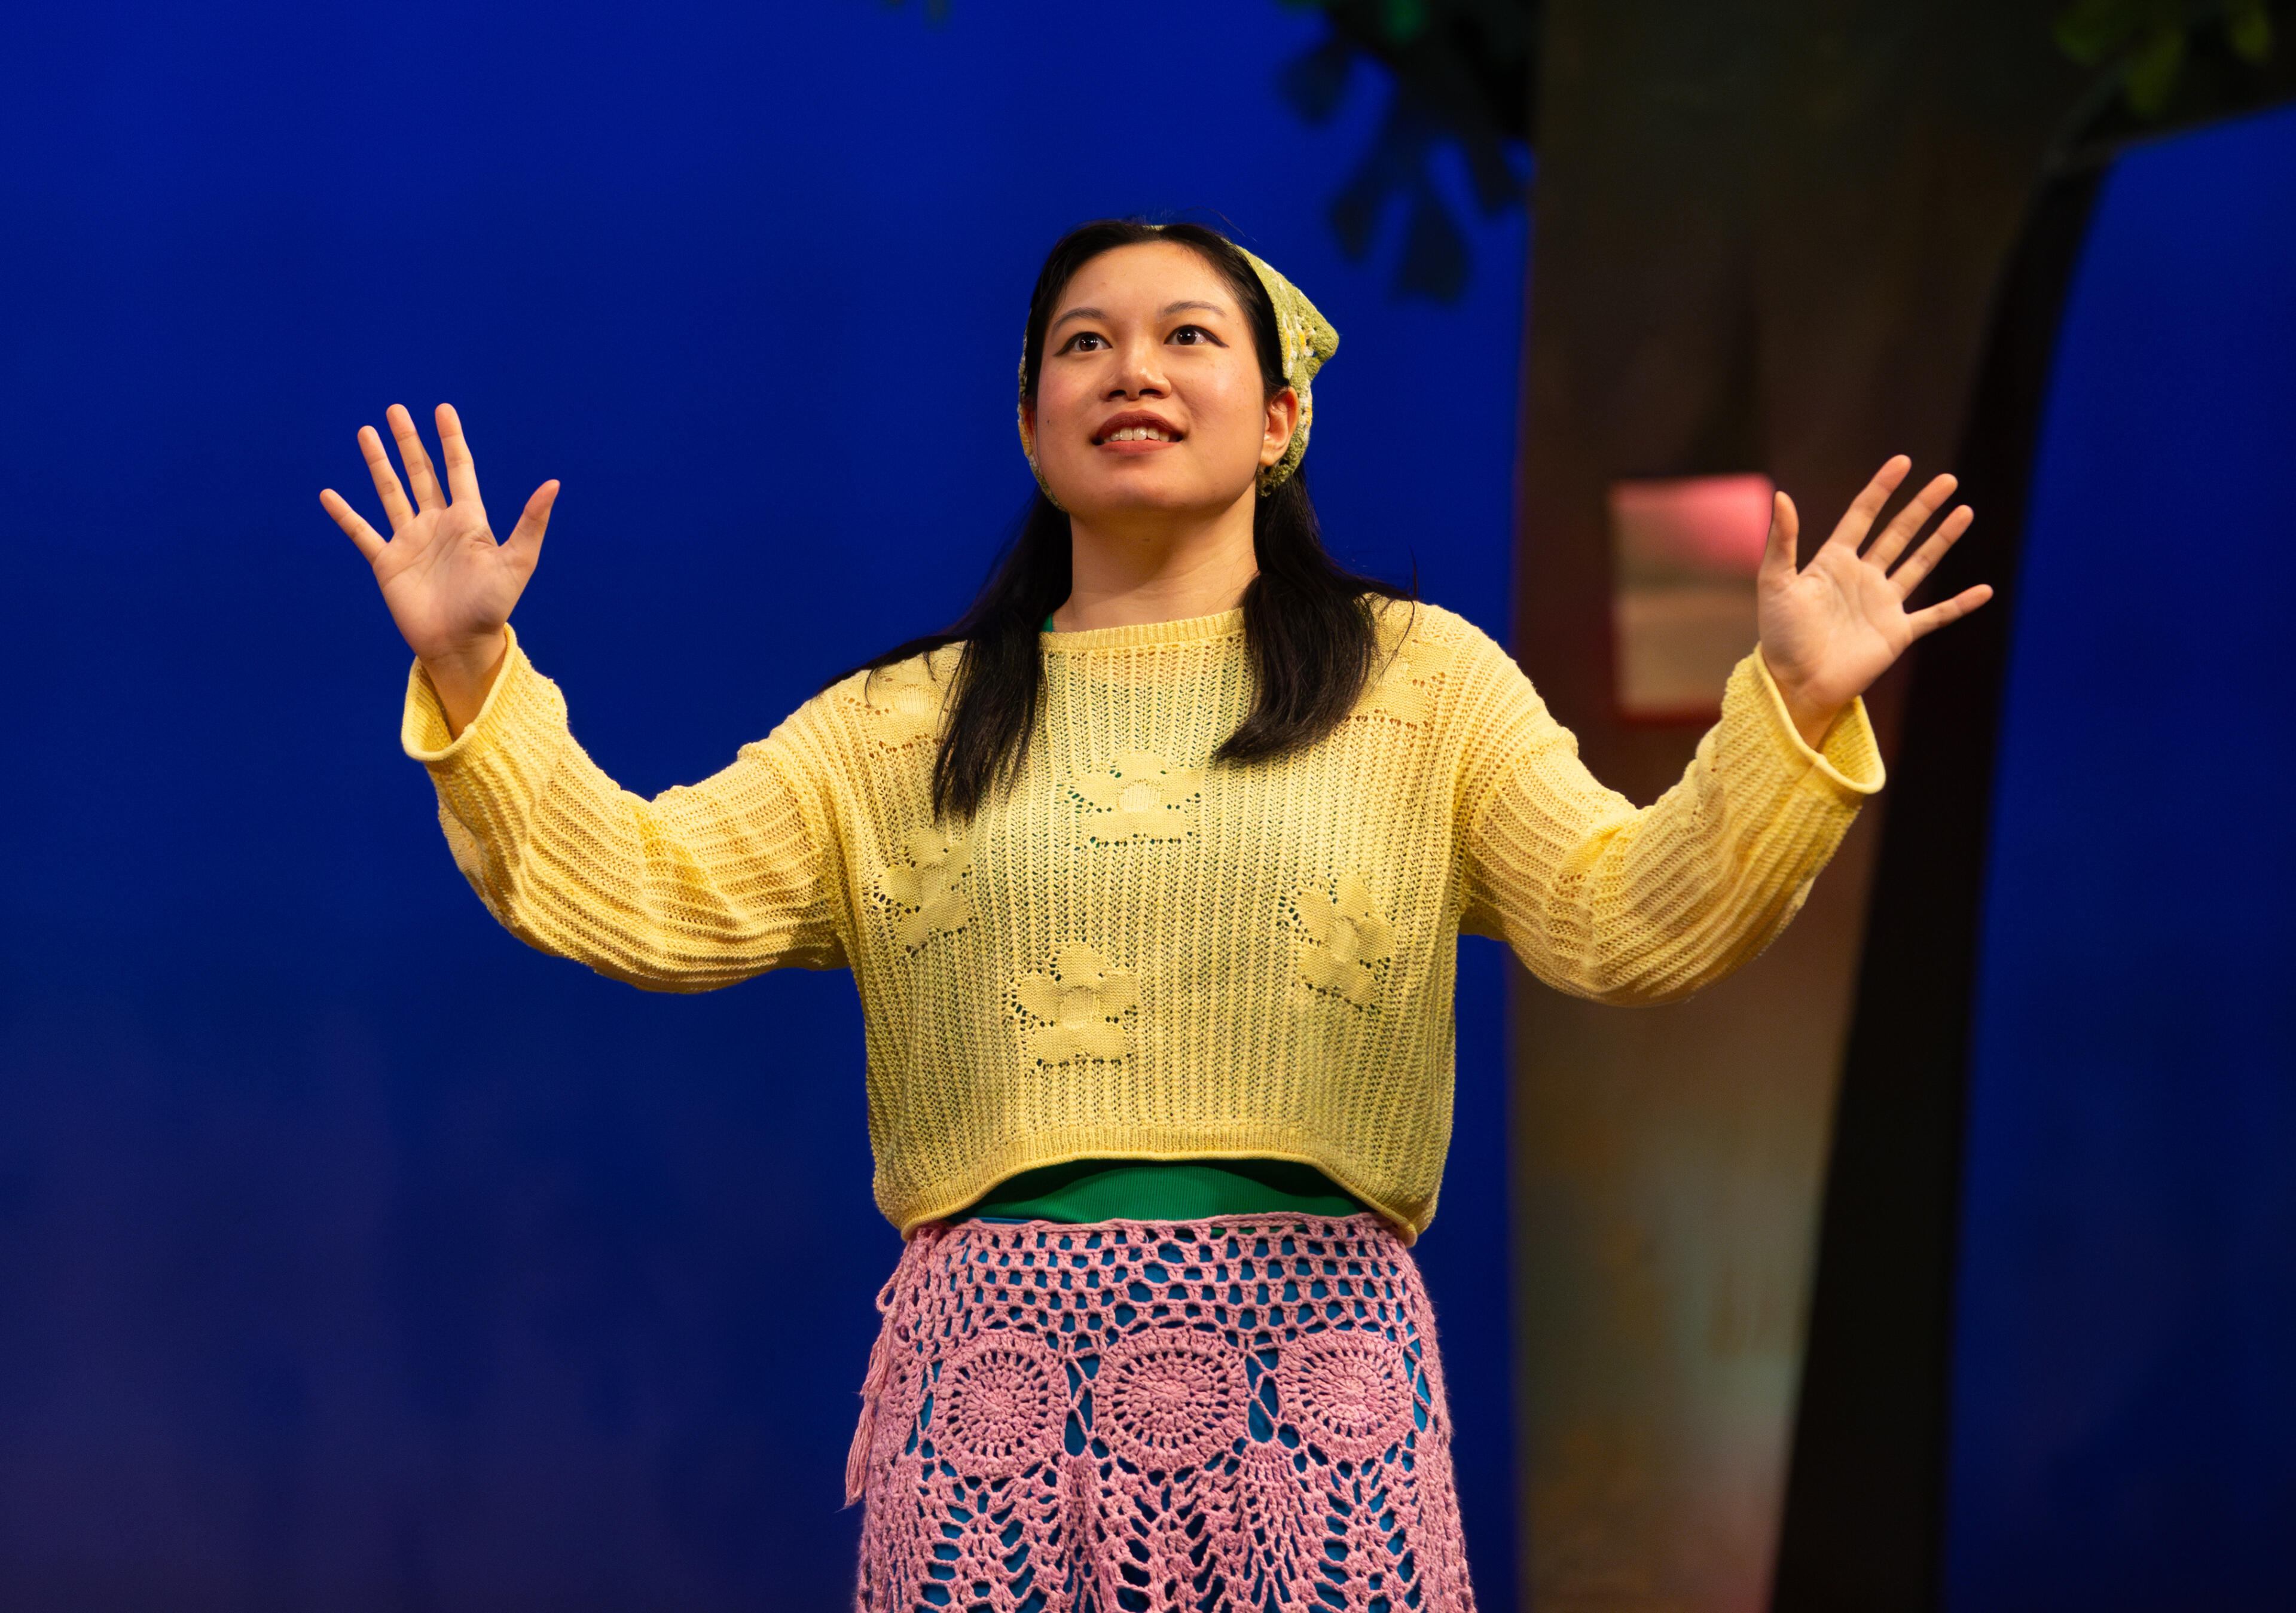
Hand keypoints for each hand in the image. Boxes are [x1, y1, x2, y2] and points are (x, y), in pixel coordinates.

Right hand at [321, 403, 556, 734]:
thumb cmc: (492, 607)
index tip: (443, 410)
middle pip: (421, 473)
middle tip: (395, 409)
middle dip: (409, 442)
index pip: (459, 470)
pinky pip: (362, 532)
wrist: (460, 645)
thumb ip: (531, 522)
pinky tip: (329, 494)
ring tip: (365, 432)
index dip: (451, 440)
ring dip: (378, 463)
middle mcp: (437, 525)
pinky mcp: (387, 562)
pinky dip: (345, 514)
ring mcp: (410, 541)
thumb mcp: (517, 562)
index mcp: (468, 522)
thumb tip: (553, 483)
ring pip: (390, 492)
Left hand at [1756, 455, 1992, 747]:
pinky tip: (1984, 590)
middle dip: (1922, 507)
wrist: (1795, 683)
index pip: (1862, 516)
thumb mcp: (1775, 583)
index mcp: (1833, 562)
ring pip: (1919, 563)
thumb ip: (1781, 541)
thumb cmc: (1779, 635)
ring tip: (1965, 512)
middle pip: (1898, 533)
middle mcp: (1862, 577)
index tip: (1902, 462)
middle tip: (1948, 480)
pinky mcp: (1897, 633)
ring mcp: (1883, 604)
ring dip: (1942, 539)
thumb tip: (1781, 495)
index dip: (1881, 489)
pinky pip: (1935, 615)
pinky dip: (1959, 604)